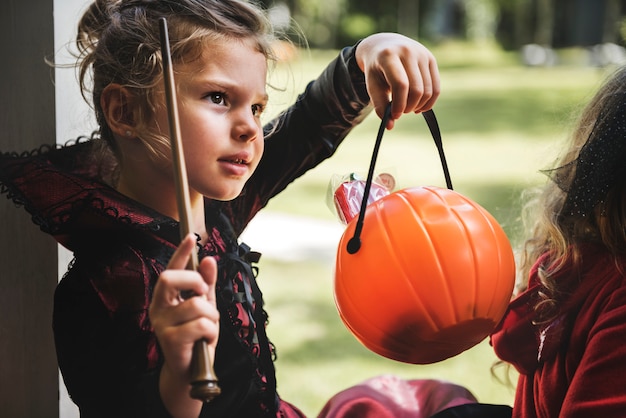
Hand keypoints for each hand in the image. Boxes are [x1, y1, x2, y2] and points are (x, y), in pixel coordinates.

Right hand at [149, 234, 218, 413]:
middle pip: (170, 278)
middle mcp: (159, 308)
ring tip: (208, 329)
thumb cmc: (197, 337)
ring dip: (212, 316)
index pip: (171, 269)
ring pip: (197, 304)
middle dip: (195, 282)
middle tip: (205, 296)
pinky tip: (205, 341)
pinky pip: (201, 324)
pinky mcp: (169, 339)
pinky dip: (211, 331)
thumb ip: (206, 284)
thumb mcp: (205, 306)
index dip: (181, 252)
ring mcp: (162, 324)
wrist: (191, 372)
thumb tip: (208, 259)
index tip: (191, 236)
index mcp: (166, 298)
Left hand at [356, 33, 439, 128]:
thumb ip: (380, 105)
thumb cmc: (377, 69)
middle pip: (417, 89)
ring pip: (428, 90)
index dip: (399, 104)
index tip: (395, 115)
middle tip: (400, 112)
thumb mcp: (372, 84)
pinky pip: (436, 88)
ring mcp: (422, 54)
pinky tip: (419, 106)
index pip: (400, 84)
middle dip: (409, 106)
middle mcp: (408, 51)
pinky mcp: (431, 59)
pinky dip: (429, 102)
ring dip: (419, 106)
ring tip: (408, 108)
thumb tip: (390, 126)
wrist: (385, 45)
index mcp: (389, 56)